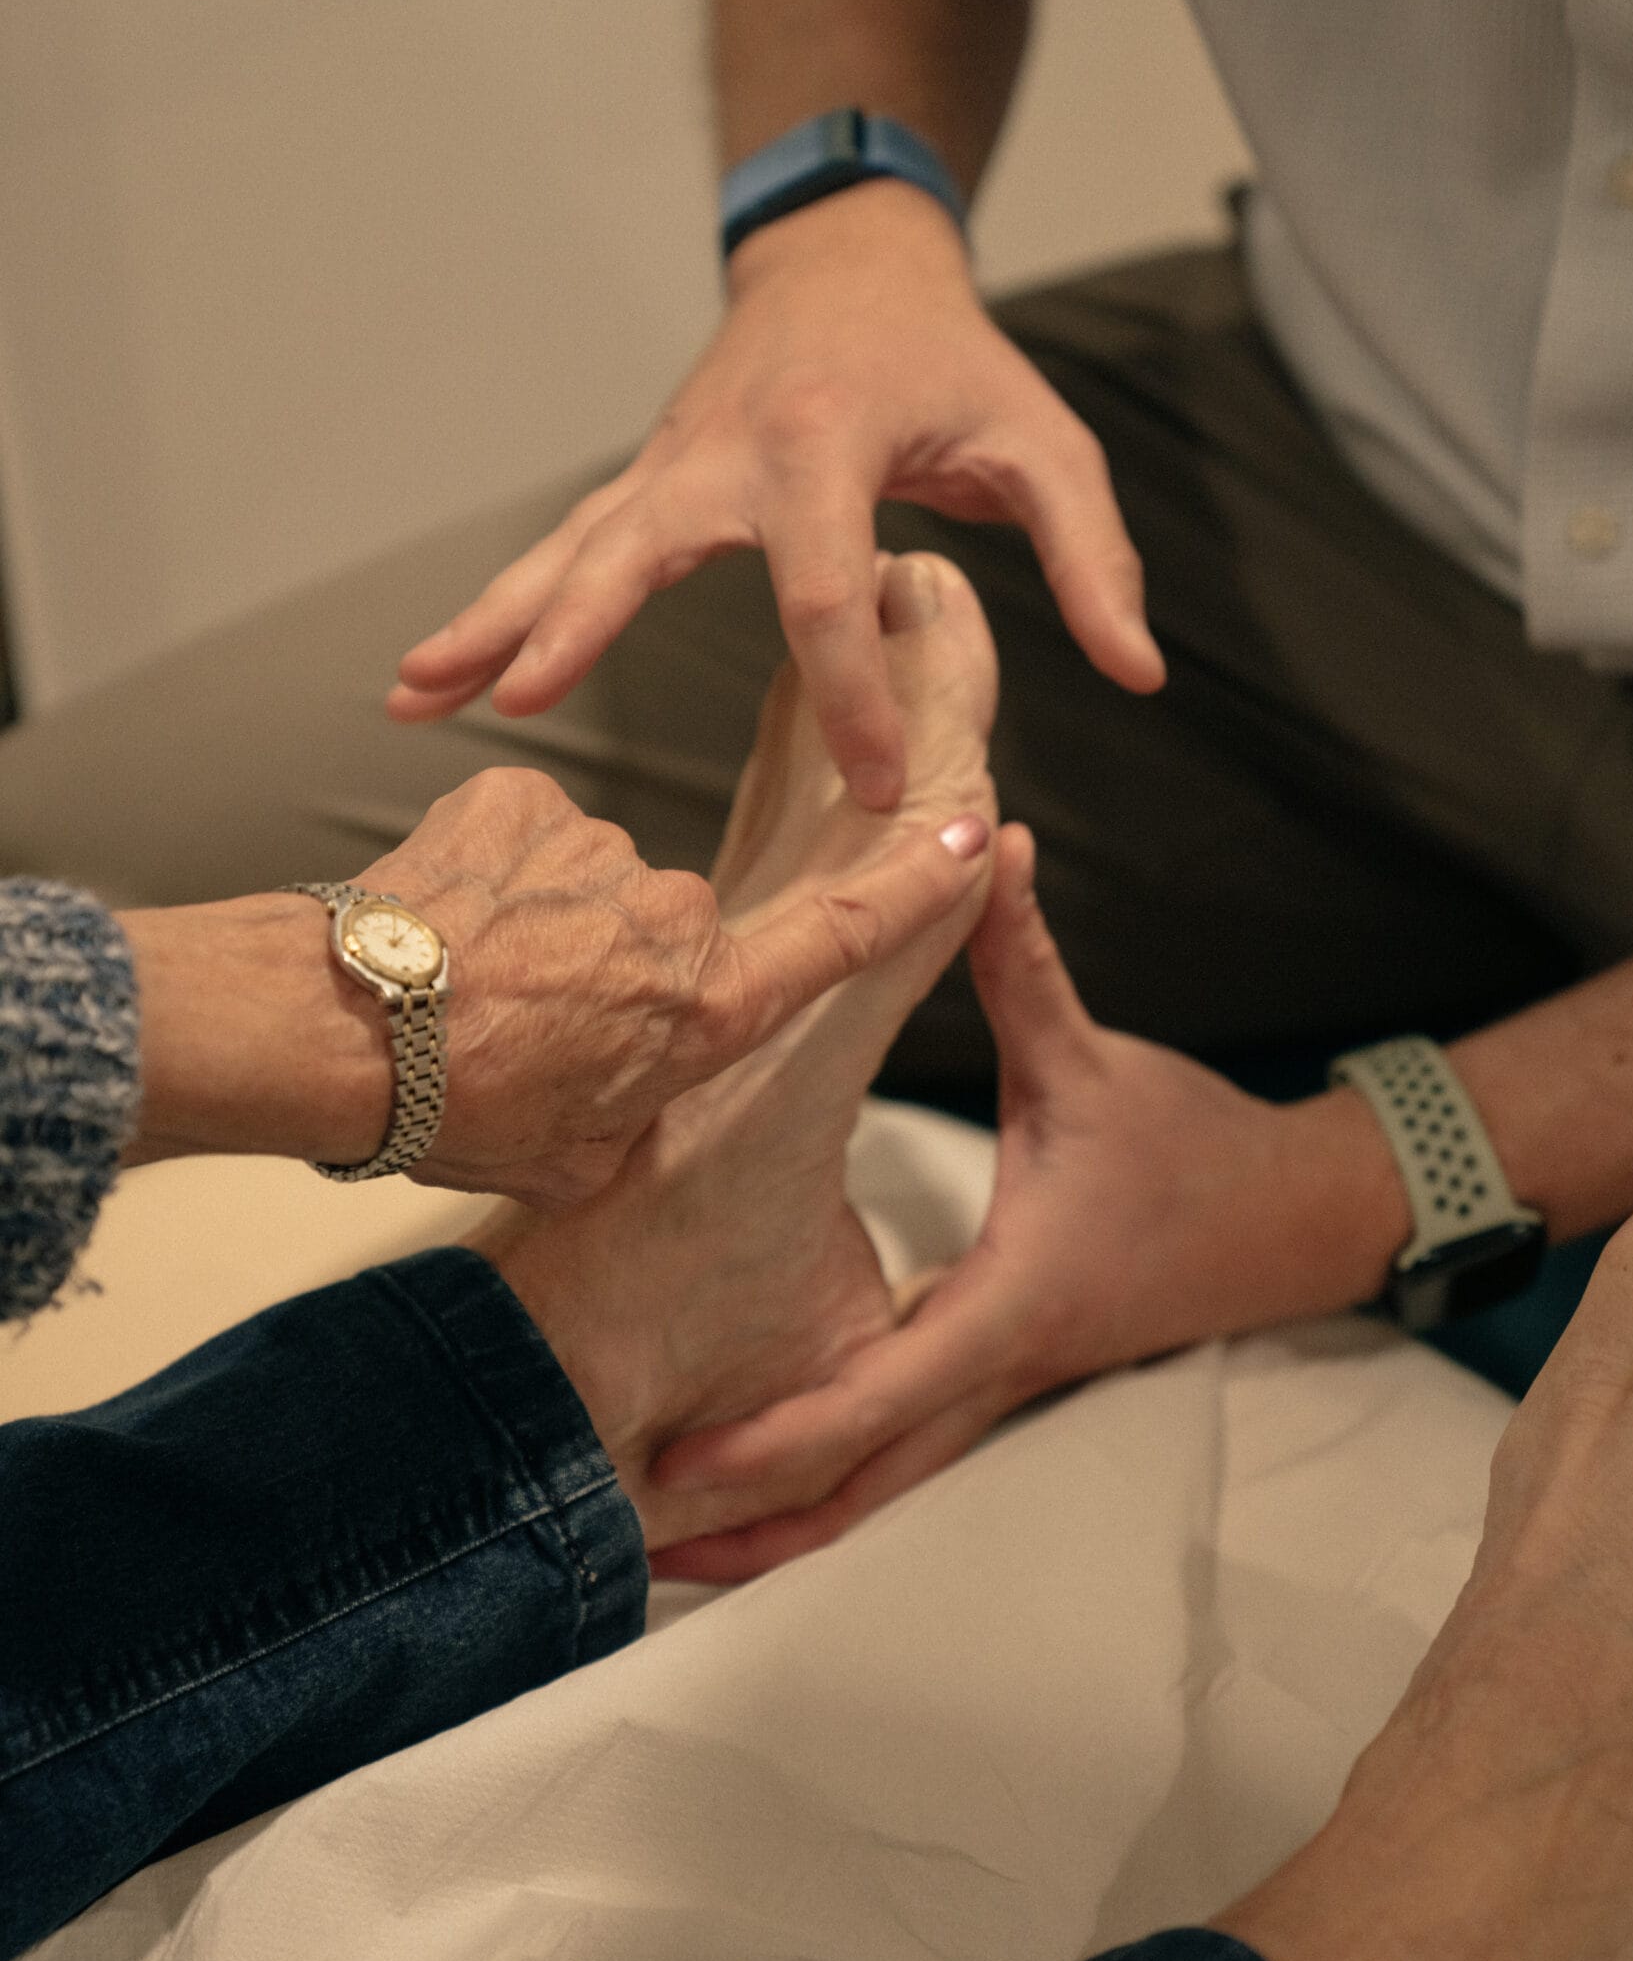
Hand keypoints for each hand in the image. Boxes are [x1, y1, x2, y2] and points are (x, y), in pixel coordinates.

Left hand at [367, 765, 988, 1203]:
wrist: (335, 1032)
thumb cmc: (455, 1111)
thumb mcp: (579, 1161)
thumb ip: (635, 1110)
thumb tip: (624, 1090)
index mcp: (709, 1008)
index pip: (847, 934)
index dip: (918, 885)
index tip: (969, 830)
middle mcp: (677, 915)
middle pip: (672, 929)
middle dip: (612, 968)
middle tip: (525, 1025)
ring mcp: (599, 845)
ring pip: (591, 879)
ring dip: (542, 923)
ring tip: (463, 984)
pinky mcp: (520, 798)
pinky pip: (525, 833)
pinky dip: (489, 874)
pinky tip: (437, 927)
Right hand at [388, 183, 1161, 808]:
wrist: (848, 258)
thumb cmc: (952, 361)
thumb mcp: (1043, 444)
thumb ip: (1092, 558)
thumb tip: (1139, 676)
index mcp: (823, 445)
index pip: (826, 593)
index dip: (855, 697)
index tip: (880, 787)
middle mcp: (721, 454)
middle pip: (632, 551)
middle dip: (578, 632)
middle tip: (520, 704)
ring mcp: (667, 467)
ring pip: (566, 550)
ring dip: (488, 620)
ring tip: (409, 696)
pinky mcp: (644, 486)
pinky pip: (563, 553)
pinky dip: (500, 609)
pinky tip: (434, 675)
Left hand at [646, 826, 1404, 1581]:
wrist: (1299, 1221)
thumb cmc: (1192, 1148)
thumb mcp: (1087, 1059)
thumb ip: (1020, 960)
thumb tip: (981, 843)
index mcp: (1010, 1303)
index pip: (879, 1395)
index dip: (776, 1434)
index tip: (681, 1462)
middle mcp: (999, 1366)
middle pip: (865, 1485)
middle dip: (756, 1529)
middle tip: (637, 1549)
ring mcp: (1004, 1386)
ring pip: (884, 1488)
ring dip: (786, 1525)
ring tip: (675, 1549)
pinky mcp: (1005, 1378)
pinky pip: (905, 1454)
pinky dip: (832, 1481)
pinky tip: (763, 1487)